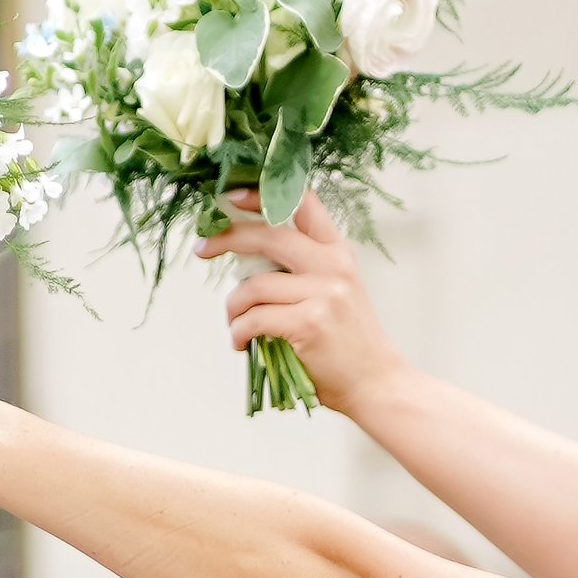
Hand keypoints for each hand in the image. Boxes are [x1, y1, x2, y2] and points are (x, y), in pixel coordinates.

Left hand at [199, 191, 405, 420]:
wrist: (375, 382)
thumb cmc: (348, 344)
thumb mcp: (336, 293)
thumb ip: (303, 271)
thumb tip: (248, 261)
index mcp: (337, 252)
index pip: (302, 204)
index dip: (263, 195)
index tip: (231, 198)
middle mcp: (332, 265)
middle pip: (269, 235)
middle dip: (228, 238)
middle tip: (202, 249)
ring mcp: (322, 293)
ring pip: (253, 286)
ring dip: (232, 308)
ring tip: (235, 325)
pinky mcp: (309, 323)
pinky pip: (254, 319)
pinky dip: (238, 332)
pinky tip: (242, 343)